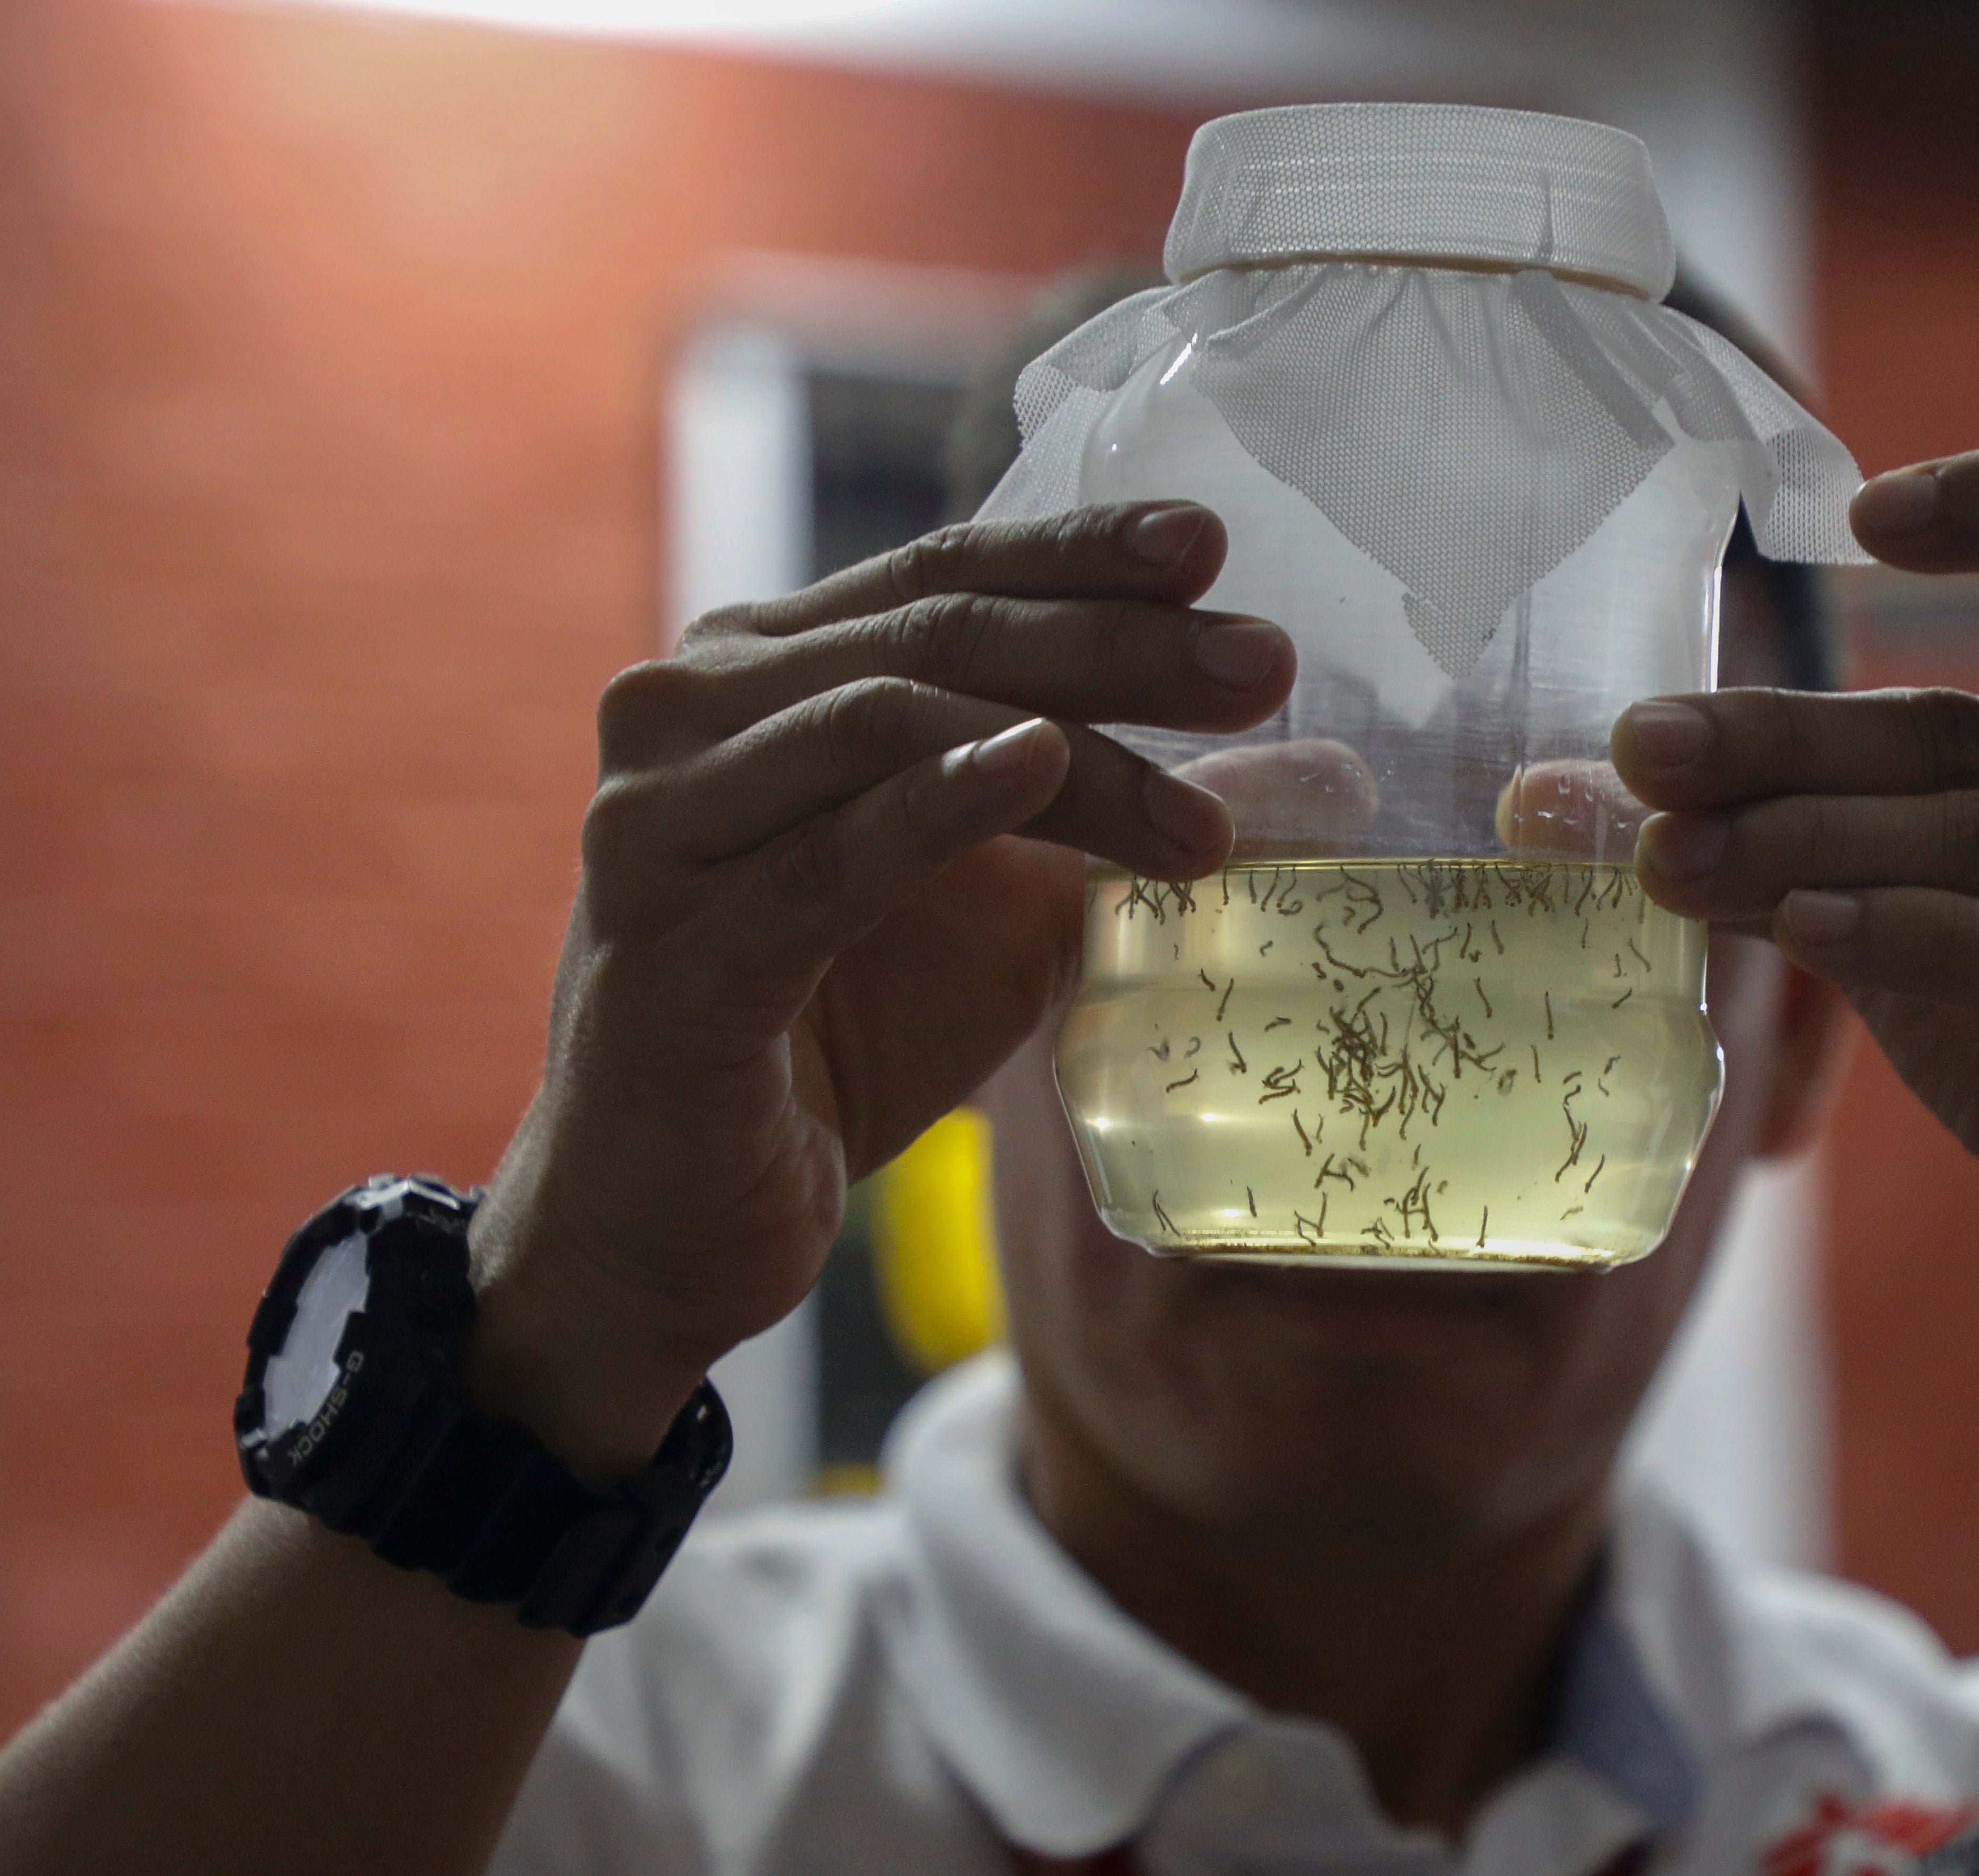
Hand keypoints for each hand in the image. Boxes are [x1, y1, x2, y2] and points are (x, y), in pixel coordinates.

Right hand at [465, 503, 1289, 1465]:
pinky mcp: (672, 954)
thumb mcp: (1004, 911)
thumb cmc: (836, 1044)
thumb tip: (1317, 773)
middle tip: (1263, 665)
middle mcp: (687, 716)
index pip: (942, 577)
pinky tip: (1044, 772)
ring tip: (1205, 807)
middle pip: (931, 635)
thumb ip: (1115, 819)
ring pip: (885, 725)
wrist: (675, 1222)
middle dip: (1113, 643)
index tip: (1212, 550)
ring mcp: (661, 828)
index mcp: (759, 673)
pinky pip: (822, 861)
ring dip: (1073, 743)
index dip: (1081, 554)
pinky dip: (937, 807)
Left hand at [1617, 448, 1978, 1392]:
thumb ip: (1812, 846)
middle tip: (1636, 748)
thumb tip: (1598, 795)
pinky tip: (1793, 927)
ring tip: (1658, 859)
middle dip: (1782, 742)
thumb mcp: (1936, 930)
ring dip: (1797, 849)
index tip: (1862, 511)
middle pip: (1967, 734)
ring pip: (1976, 842)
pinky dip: (1899, 934)